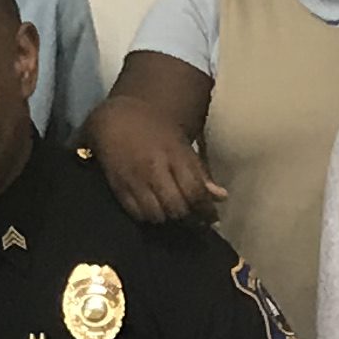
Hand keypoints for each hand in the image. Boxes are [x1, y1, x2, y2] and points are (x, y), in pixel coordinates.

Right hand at [90, 91, 223, 223]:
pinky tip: (154, 211)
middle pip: (177, 207)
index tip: (211, 218)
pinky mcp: (118, 187)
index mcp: (174, 155)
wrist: (116, 119)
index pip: (194, 191)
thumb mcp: (182, 146)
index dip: (205, 210)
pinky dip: (148, 217)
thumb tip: (221, 198)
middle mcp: (154, 168)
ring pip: (157, 215)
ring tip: (172, 214)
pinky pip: (137, 214)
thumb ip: (201, 173)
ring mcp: (134, 179)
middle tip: (192, 219)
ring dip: (168, 219)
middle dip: (188, 217)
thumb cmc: (156, 131)